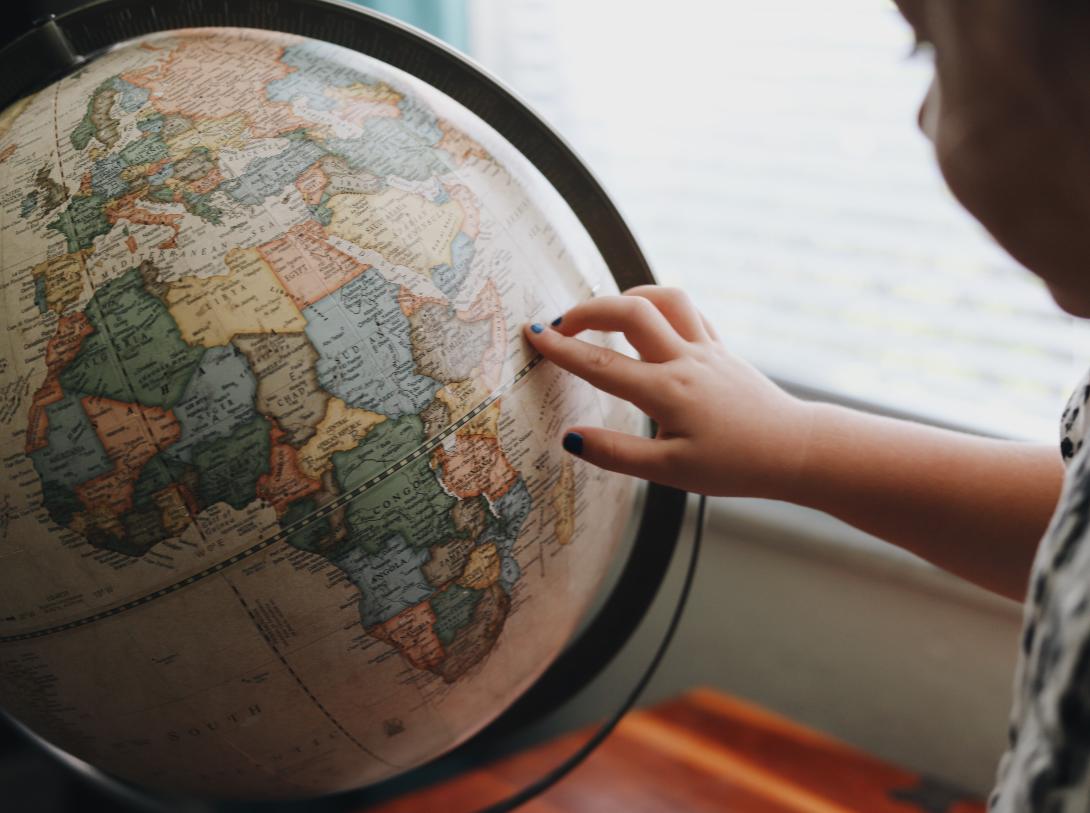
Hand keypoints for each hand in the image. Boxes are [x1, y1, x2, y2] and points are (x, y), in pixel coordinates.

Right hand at [524, 286, 815, 497]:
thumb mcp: (671, 473)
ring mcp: (707, 349)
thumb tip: (570, 438)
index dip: (562, 349)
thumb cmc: (736, 466)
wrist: (795, 450)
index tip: (533, 335)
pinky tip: (649, 322)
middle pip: (630, 312)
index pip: (601, 364)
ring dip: (628, 298)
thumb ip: (617, 454)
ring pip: (665, 299)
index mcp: (667, 391)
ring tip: (604, 317)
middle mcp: (685, 360)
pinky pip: (688, 312)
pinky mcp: (722, 349)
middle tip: (560, 325)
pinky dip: (661, 307)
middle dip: (588, 310)